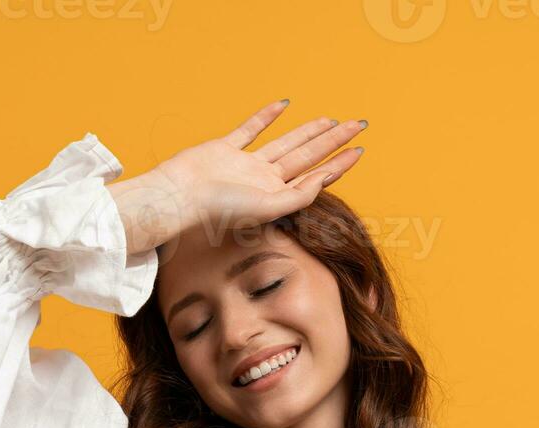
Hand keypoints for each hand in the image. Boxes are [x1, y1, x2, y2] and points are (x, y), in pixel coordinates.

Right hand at [108, 98, 365, 254]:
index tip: (359, 149)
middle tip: (358, 125)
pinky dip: (266, 117)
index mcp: (276, 197)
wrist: (179, 197)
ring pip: (285, 142)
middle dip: (333, 141)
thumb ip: (296, 197)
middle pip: (307, 156)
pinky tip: (282, 105)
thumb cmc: (217, 210)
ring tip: (331, 120)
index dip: (339, 163)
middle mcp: (264, 181)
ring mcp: (245, 164)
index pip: (315, 175)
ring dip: (308, 131)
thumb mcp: (265, 209)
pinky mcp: (225, 149)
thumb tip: (322, 180)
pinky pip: (250, 129)